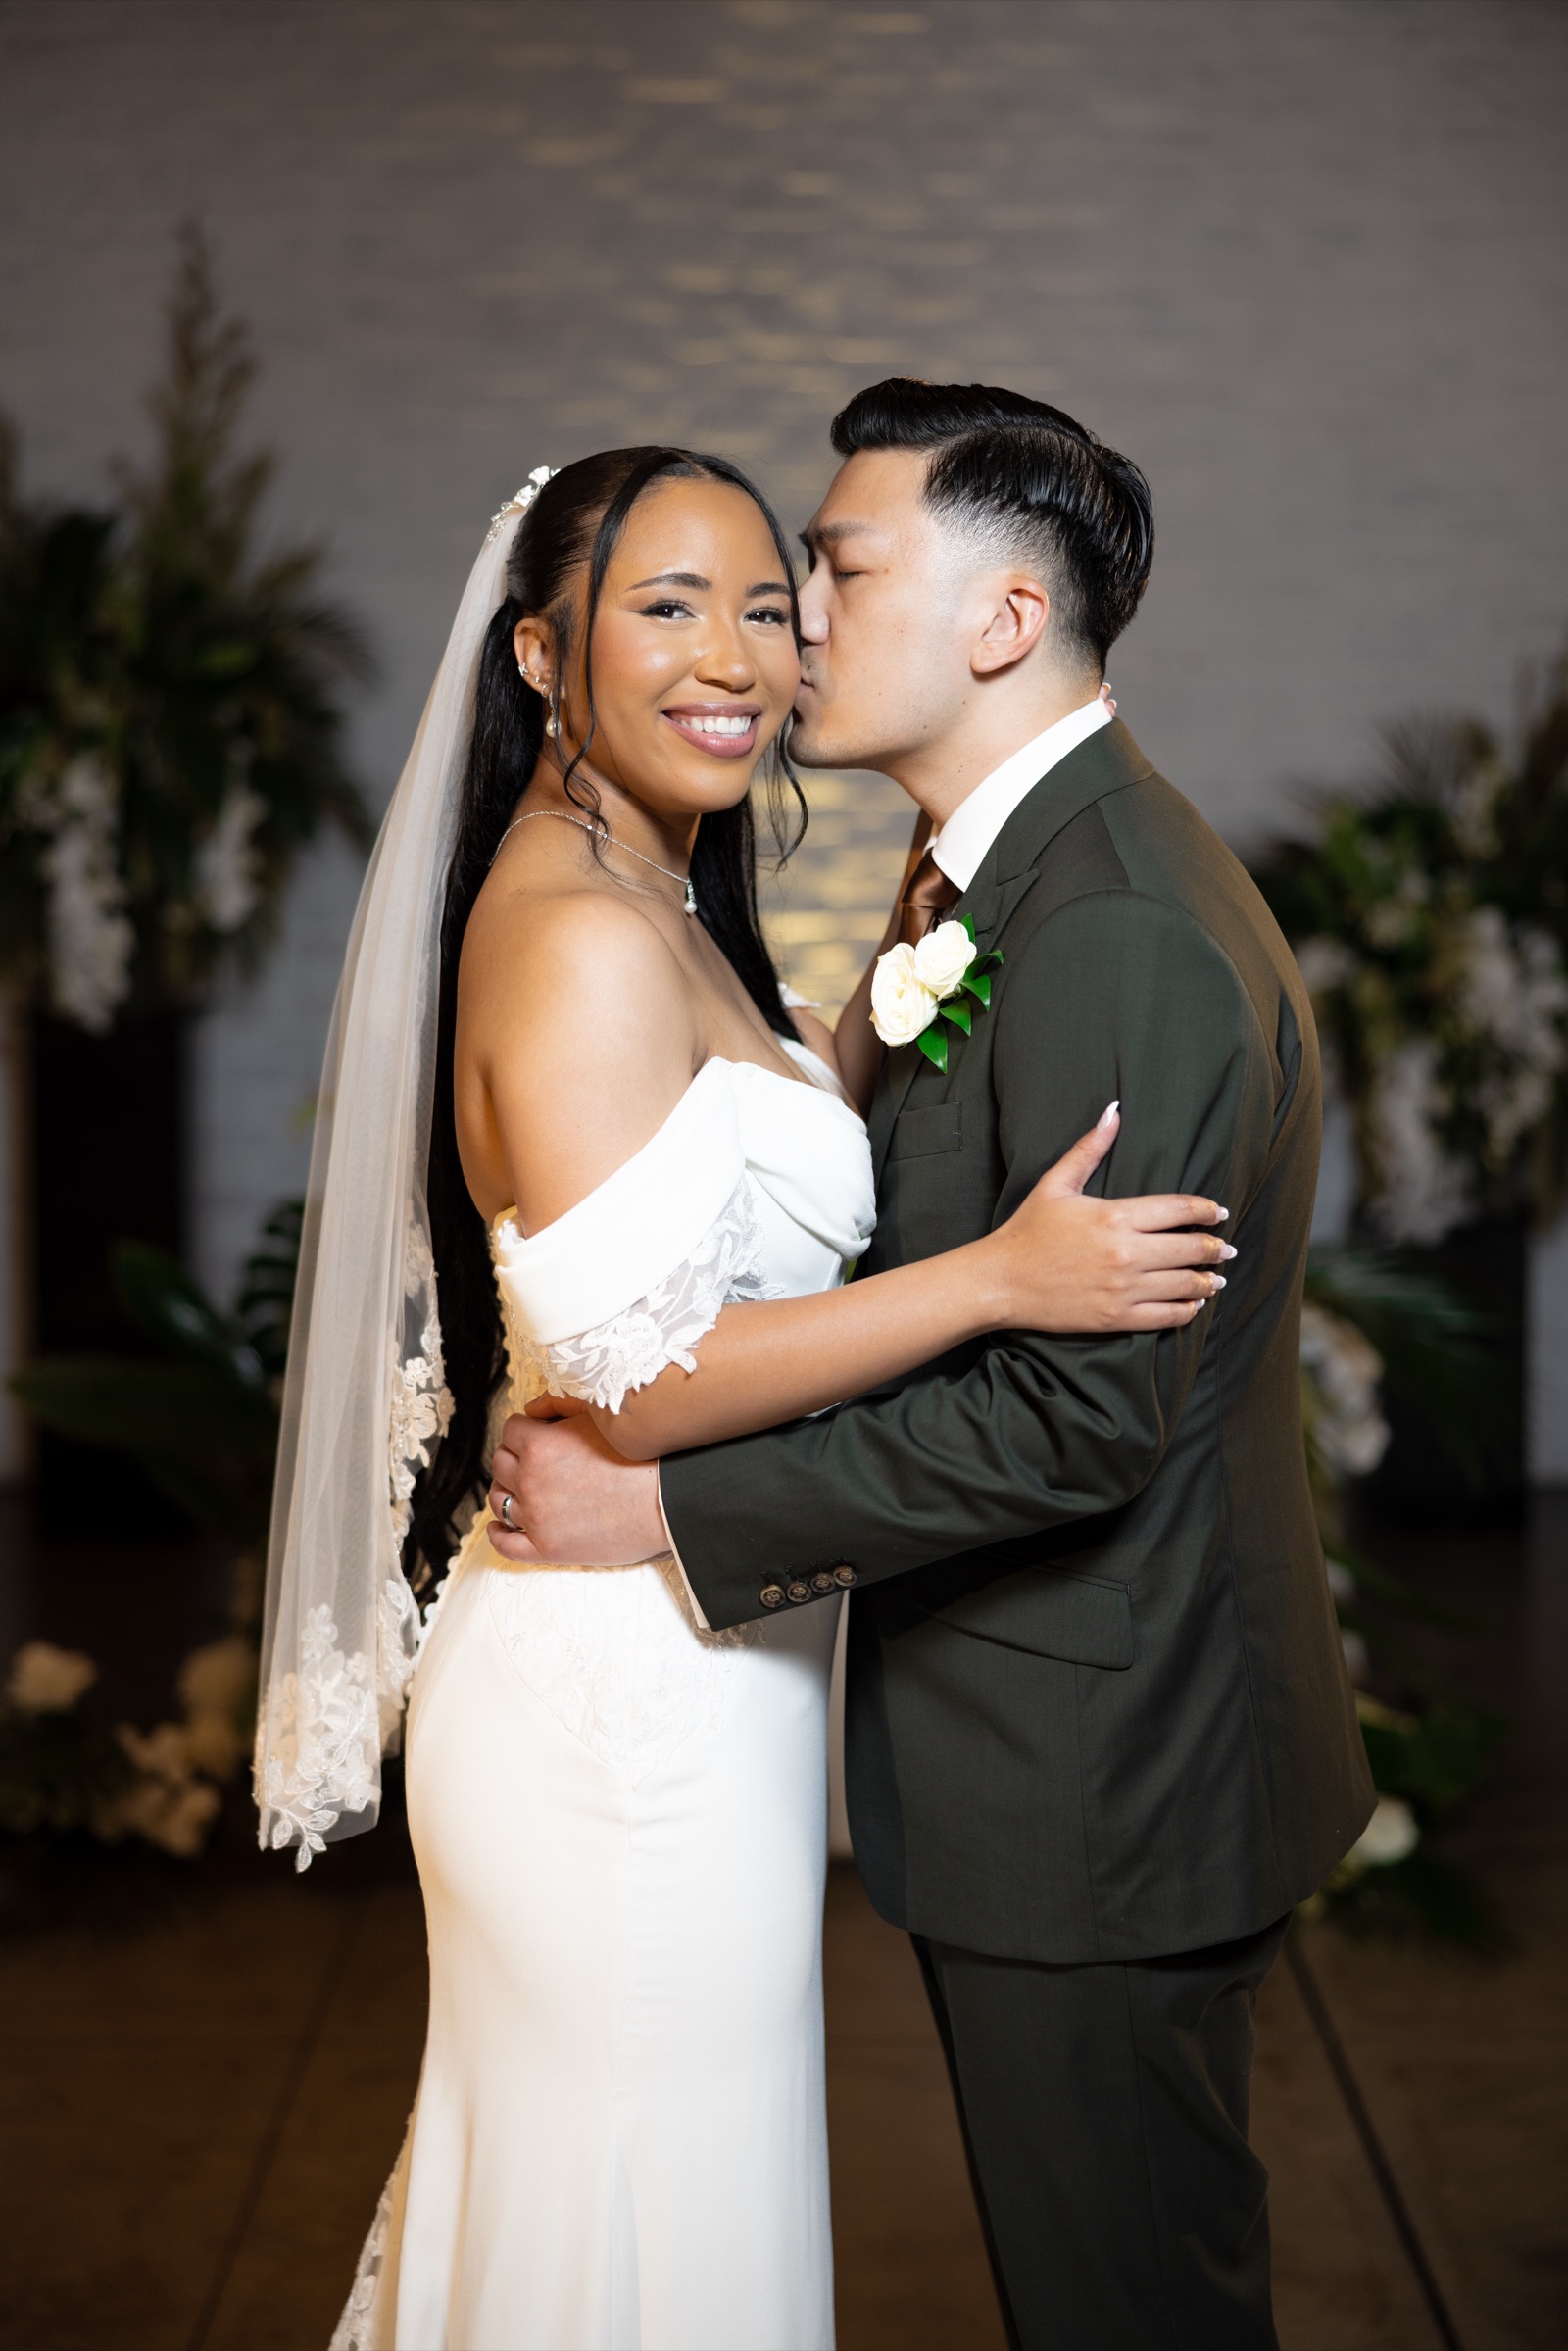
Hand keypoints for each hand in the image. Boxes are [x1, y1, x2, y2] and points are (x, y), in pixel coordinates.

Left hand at [486, 1396, 667, 1564]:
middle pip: (500, 1464)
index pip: (510, 1431)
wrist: (668, 1501)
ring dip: (506, 1492)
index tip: (535, 1437)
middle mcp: (531, 1480)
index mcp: (540, 1445)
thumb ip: (559, 1406)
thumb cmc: (641, 1456)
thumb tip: (531, 1409)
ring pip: (499, 1500)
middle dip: (513, 1459)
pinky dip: (497, 1534)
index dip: (524, 1432)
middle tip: (531, 1463)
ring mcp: (536, 1517)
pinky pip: (505, 1544)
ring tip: (520, 1491)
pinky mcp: (547, 1549)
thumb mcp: (600, 1417)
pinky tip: (500, 1528)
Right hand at [989, 1104, 1233, 1332]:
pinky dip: (1186, 1311)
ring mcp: (1123, 1288)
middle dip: (1215, 1247)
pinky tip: (1193, 1305)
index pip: (1179, 1209)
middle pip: (1190, 1248)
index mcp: (1115, 1215)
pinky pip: (1165, 1316)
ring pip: (1184, 1284)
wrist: (1000, 1281)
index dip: (1206, 1210)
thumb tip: (1114, 1110)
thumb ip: (1089, 1149)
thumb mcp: (1056, 1183)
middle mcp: (1126, 1252)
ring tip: (1217, 1279)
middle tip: (1226, 1247)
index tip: (1219, 1213)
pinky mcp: (1115, 1317)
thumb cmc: (1026, 1231)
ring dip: (1208, 1281)